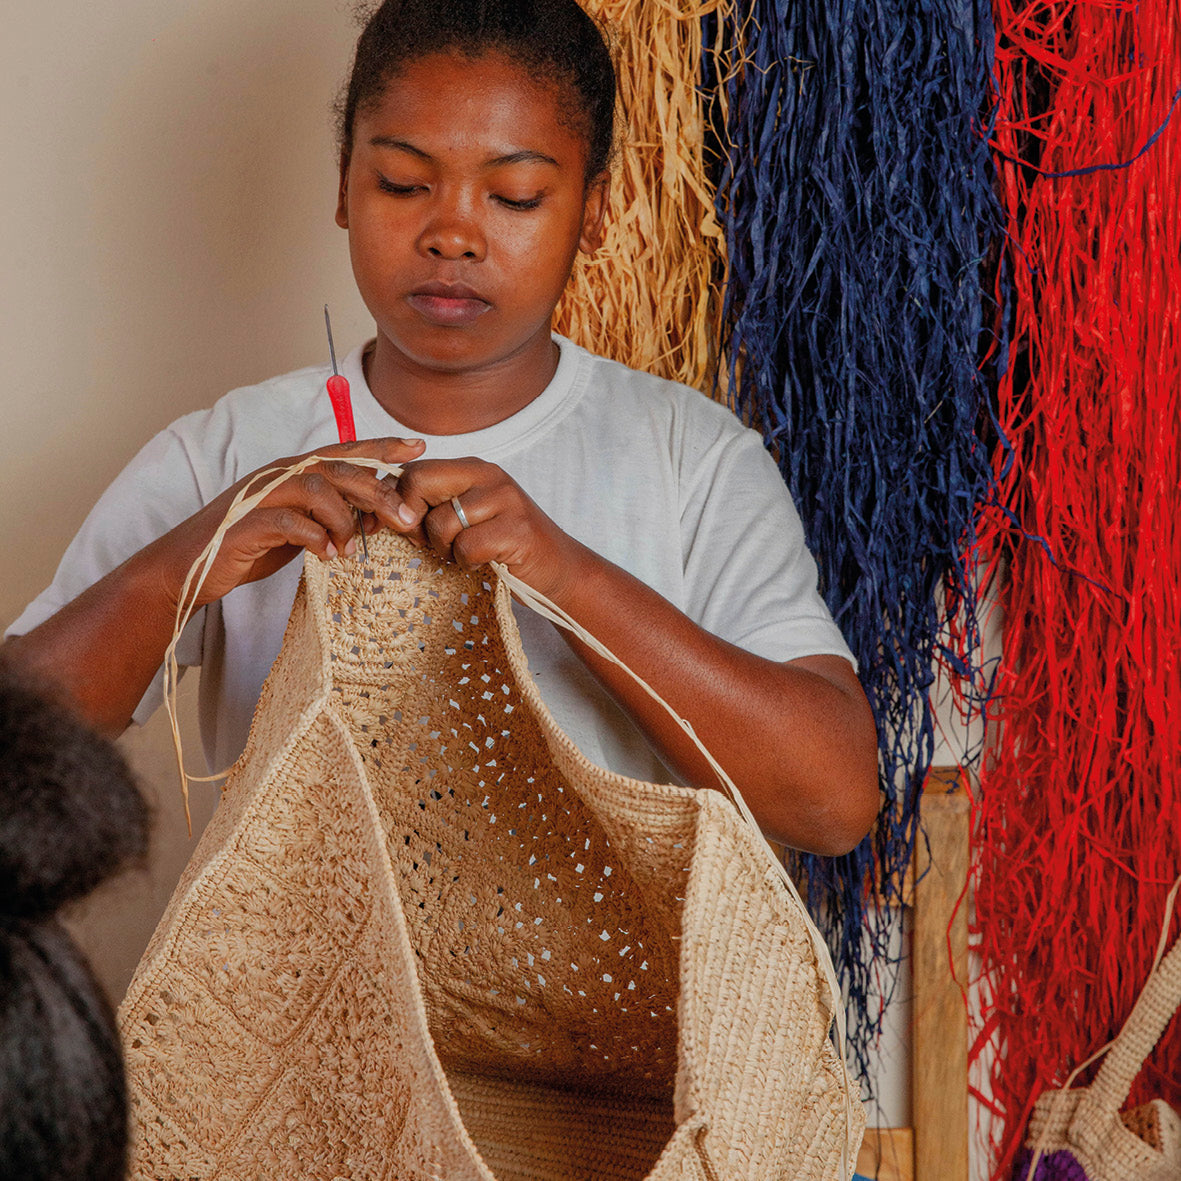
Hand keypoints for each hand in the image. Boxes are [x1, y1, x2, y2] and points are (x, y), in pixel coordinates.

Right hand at [158, 437, 425, 608]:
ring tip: (353, 548)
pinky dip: (317, 538)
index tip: (418, 446)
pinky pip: (292, 522)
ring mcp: (261, 495)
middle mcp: (279, 475)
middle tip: (405, 519)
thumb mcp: (299, 528)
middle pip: (338, 468)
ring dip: (344, 518)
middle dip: (378, 491)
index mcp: (293, 472)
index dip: (381, 447)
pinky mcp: (248, 522)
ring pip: (317, 487)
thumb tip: (371, 518)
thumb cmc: (247, 545)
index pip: (344, 451)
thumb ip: (329, 517)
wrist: (189, 567)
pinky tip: (328, 555)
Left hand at [389, 458, 584, 601]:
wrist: (558, 570)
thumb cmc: (503, 547)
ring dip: (445, 549)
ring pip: (440, 523)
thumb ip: (432, 506)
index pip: (413, 470)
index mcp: (473, 469)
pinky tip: (482, 563)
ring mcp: (506, 501)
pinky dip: (466, 562)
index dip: (399, 503)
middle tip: (432, 543)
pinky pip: (466, 547)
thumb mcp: (466, 517)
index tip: (411, 528)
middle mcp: (489, 476)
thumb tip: (384, 508)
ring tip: (464, 555)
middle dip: (414, 522)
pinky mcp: (517, 531)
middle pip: (419, 483)